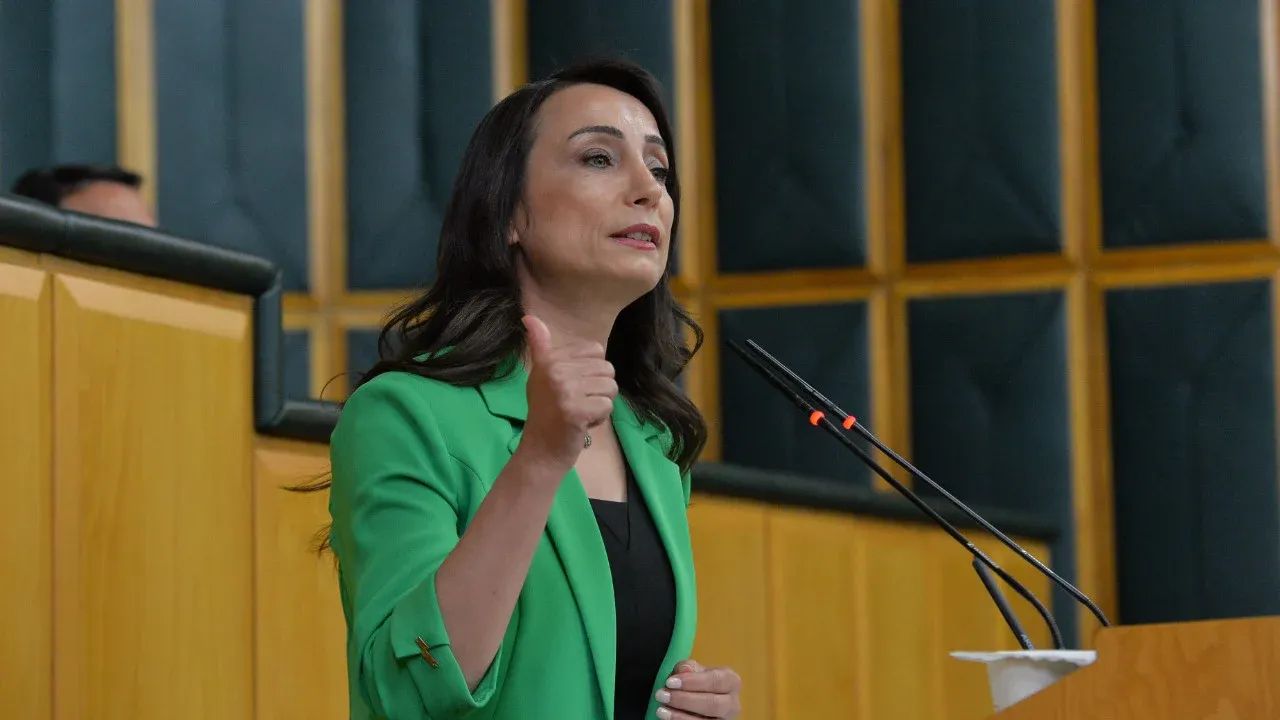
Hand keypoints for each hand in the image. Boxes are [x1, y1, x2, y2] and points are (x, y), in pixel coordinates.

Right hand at [518, 315, 616, 470]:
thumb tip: (529, 317)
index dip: (591, 371)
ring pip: (610, 387)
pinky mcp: (576, 410)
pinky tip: (581, 424)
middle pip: (607, 368)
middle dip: (598, 390)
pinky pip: (608, 406)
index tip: (573, 387)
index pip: (596, 350)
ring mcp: (565, 390)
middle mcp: (556, 370)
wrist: (540, 451)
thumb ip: (540, 346)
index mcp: (550, 359)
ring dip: (600, 404)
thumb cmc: (545, 412)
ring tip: (580, 413)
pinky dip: (599, 418)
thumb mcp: (540, 375)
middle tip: (577, 403)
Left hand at [655, 659, 741, 718]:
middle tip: (662, 695)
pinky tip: (667, 718)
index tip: (670, 682)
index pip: (716, 680)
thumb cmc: (697, 682)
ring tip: (661, 710)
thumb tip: (685, 669)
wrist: (699, 699)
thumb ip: (688, 668)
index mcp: (731, 681)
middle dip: (685, 700)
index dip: (693, 681)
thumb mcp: (693, 671)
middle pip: (713, 704)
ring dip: (680, 716)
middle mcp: (732, 703)